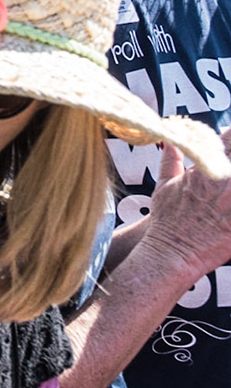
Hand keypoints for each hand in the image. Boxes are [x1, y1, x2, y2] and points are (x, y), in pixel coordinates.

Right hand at [138, 130, 230, 274]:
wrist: (173, 250)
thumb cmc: (167, 220)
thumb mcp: (164, 185)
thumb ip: (170, 160)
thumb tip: (170, 143)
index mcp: (207, 166)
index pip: (230, 136)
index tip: (229, 146)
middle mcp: (225, 177)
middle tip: (228, 177)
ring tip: (228, 195)